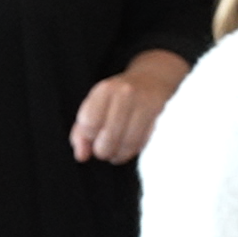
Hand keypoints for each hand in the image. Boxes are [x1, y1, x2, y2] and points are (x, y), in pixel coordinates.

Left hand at [70, 51, 188, 162]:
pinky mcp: (156, 114)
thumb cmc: (115, 99)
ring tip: (113, 153)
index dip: (87, 137)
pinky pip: (140, 143)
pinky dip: (129, 153)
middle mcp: (125, 93)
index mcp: (104, 89)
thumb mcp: (94, 106)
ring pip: (126, 144)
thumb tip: (81, 156)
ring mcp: (143, 103)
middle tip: (101, 150)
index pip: (89, 124)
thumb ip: (81, 132)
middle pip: (108, 137)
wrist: (150, 80)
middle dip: (101, 151)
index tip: (91, 137)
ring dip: (116, 155)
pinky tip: (125, 149)